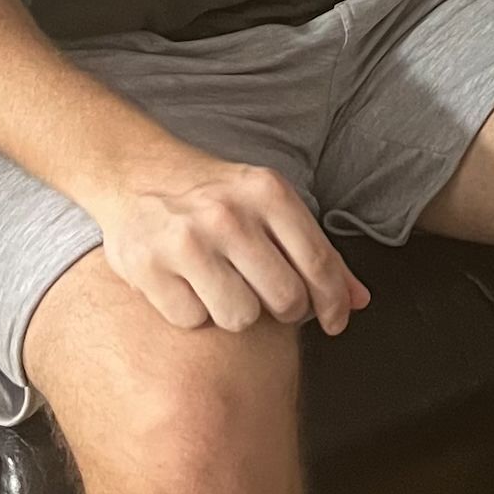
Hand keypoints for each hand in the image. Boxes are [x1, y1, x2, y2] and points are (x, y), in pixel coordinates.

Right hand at [91, 145, 370, 335]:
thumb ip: (314, 250)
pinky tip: (186, 283)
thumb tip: (360, 300)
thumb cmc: (213, 194)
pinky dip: (194, 312)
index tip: (335, 321)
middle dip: (286, 310)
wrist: (134, 172)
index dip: (334, 302)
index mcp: (267, 191)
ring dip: (237, 311)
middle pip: (285, 300)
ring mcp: (186, 241)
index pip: (318, 262)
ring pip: (240, 317)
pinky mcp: (148, 267)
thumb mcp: (267, 202)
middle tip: (270, 297)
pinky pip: (192, 320)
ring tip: (223, 283)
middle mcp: (229, 214)